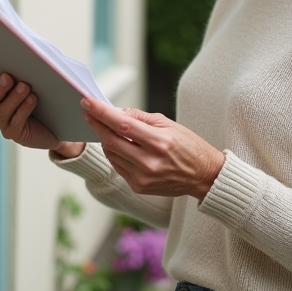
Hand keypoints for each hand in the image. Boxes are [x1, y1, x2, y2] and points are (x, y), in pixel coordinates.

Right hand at [0, 61, 82, 156]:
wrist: (58, 122)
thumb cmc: (44, 94)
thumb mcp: (35, 77)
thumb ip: (26, 65)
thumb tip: (26, 48)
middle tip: (8, 77)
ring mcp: (3, 123)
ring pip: (1, 111)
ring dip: (13, 97)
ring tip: (25, 86)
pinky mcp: (16, 134)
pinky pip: (15, 122)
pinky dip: (23, 109)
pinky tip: (32, 99)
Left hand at [81, 98, 224, 199]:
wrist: (203, 176)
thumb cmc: (189, 146)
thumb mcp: (169, 124)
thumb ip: (141, 118)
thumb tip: (118, 112)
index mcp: (160, 142)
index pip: (123, 125)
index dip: (102, 113)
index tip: (88, 103)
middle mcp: (150, 162)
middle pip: (112, 141)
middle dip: (96, 124)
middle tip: (88, 111)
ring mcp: (143, 177)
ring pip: (112, 154)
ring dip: (104, 138)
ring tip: (104, 125)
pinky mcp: (139, 187)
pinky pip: (118, 166)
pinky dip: (114, 152)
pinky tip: (116, 143)